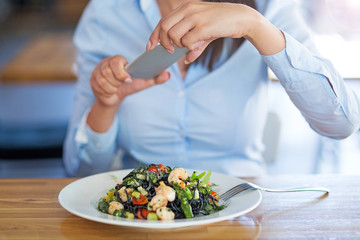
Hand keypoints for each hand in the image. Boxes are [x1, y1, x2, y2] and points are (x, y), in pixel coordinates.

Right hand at [87, 55, 169, 132]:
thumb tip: (167, 75)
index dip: (121, 70)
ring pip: (103, 80)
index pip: (116, 60)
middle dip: (117, 81)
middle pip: (108, 71)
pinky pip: (98, 86)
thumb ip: (154, 78)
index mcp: (118, 60)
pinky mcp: (92, 80)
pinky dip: (107, 91)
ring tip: (116, 88)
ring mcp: (97, 71)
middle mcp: (106, 63)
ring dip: (112, 87)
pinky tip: (110, 91)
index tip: (128, 79)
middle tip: (123, 84)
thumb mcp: (142, 83)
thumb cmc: (129, 87)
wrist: (115, 98)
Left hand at [147, 2, 284, 61]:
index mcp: (185, 8)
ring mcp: (195, 17)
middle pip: (164, 29)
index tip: (150, 47)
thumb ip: (194, 45)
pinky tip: (200, 45)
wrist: (241, 18)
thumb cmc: (221, 24)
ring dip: (180, 45)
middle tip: (171, 51)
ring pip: (174, 36)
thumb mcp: (204, 33)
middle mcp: (188, 9)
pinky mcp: (202, 26)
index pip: (162, 21)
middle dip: (164, 43)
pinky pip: (187, 42)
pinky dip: (191, 48)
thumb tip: (187, 60)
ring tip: (192, 45)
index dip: (154, 35)